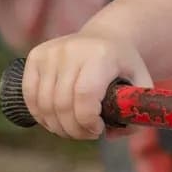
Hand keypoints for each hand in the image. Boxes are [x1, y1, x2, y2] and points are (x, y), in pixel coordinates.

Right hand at [20, 32, 149, 140]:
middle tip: (86, 134)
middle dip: (74, 129)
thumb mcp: (141, 85)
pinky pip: (30, 94)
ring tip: (72, 129)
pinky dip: (40, 115)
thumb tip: (109, 134)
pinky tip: (55, 121)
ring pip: (44, 103)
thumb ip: (134, 113)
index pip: (85, 95)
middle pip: (62, 103)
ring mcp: (51, 52)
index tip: (98, 130)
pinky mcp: (36, 56)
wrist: (105, 37)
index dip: (88, 121)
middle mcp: (72, 49)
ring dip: (57, 126)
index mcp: (101, 55)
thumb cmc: (122, 67)